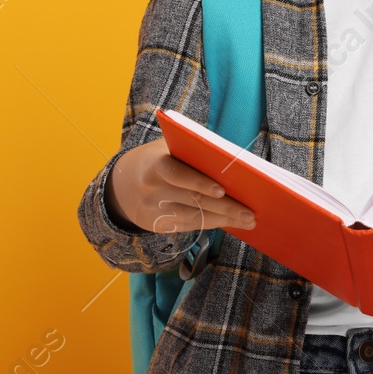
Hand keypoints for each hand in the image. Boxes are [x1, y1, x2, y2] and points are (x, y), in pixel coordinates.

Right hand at [105, 137, 256, 233]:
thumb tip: (232, 160)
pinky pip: (188, 226)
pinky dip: (211, 224)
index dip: (199, 182)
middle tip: (250, 214)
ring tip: (248, 221)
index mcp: (155, 164)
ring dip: (223, 220)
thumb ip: (193, 151)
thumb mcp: (167, 147)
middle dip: (225, 207)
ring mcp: (153, 210)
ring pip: (193, 217)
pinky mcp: (157, 225)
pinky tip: (230, 223)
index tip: (222, 190)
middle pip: (192, 200)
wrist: (122, 183)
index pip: (177, 174)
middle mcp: (151, 189)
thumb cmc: (159, 158)